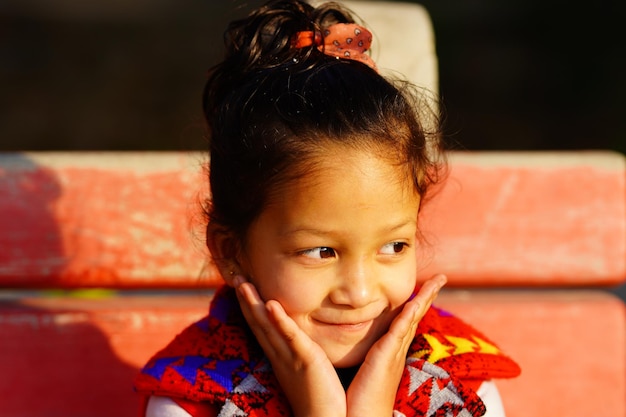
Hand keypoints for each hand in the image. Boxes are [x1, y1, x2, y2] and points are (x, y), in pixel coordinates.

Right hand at [234, 276, 345, 416]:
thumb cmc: (321, 397)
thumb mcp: (306, 368)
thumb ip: (303, 350)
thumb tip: (303, 338)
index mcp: (280, 356)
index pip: (261, 327)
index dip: (250, 306)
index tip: (242, 285)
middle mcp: (279, 356)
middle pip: (257, 323)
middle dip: (246, 300)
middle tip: (235, 276)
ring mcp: (289, 358)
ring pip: (266, 327)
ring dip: (254, 304)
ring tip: (243, 283)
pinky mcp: (305, 361)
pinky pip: (289, 337)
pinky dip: (279, 320)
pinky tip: (270, 304)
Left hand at [345, 274, 446, 416]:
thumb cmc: (351, 401)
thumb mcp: (355, 370)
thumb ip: (354, 354)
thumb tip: (340, 342)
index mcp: (387, 353)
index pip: (402, 323)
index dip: (412, 305)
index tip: (420, 289)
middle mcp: (395, 351)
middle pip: (414, 316)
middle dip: (428, 296)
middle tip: (440, 279)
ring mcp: (394, 353)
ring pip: (413, 317)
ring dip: (427, 297)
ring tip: (439, 280)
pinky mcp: (387, 356)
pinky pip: (402, 328)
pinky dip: (411, 312)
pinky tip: (418, 298)